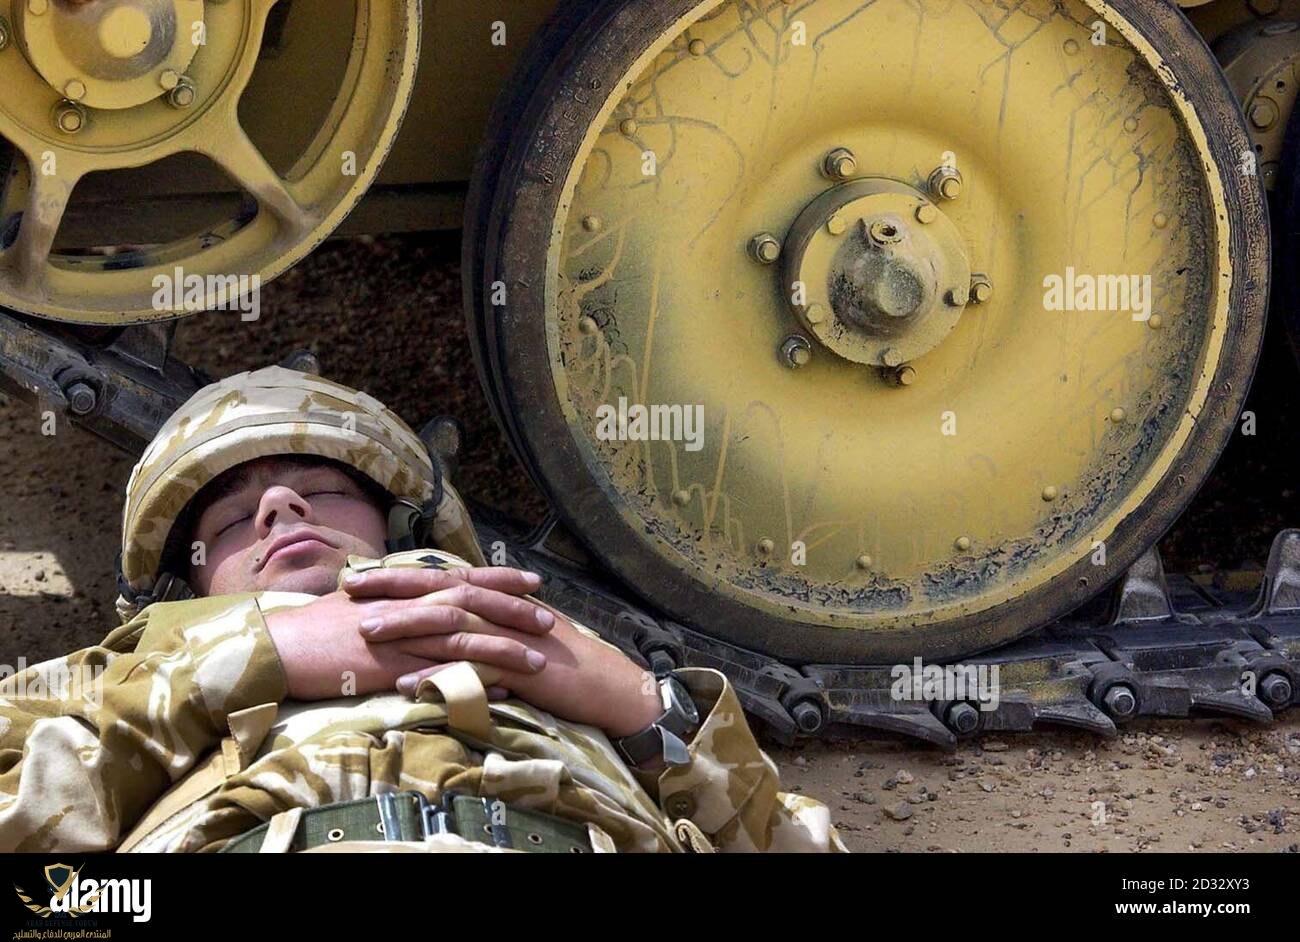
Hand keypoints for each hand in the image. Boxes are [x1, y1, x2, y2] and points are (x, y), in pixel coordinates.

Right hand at [265, 567, 551, 699]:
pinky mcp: (390, 668)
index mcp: (401, 590)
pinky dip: (473, 680)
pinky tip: (502, 689)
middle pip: (471, 604)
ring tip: (540, 660)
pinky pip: (439, 674)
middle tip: (549, 619)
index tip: (532, 580)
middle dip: (513, 610)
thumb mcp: (359, 604)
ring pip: (463, 639)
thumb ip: (394, 601)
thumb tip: (417, 596)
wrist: (277, 648)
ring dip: (504, 649)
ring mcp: (399, 638)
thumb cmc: (314, 628)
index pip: (459, 578)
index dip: (499, 577)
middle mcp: (406, 608)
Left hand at [345, 567, 664, 737]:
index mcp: (497, 604)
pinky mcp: (518, 669)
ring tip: (366, 633)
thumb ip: (483, 632)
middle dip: (393, 590)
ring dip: (407, 628)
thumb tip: (444, 633)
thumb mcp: (516, 641)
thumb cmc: (561, 666)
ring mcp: (510, 638)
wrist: (608, 685)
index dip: (401, 577)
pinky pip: (472, 670)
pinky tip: (407, 684)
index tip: (362, 576)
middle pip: (440, 592)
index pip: (442, 581)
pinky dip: (439, 676)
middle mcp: (500, 613)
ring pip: (451, 626)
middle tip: (350, 589)